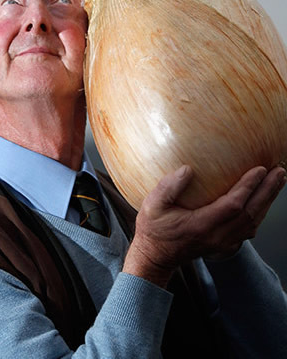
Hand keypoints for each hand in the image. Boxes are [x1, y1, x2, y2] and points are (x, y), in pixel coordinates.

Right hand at [122, 164, 285, 286]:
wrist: (155, 256)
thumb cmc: (153, 229)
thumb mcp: (152, 205)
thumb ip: (168, 187)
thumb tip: (187, 169)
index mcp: (201, 225)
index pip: (233, 205)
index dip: (248, 187)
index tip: (259, 169)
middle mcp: (216, 236)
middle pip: (250, 214)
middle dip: (267, 192)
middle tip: (279, 172)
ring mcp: (222, 243)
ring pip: (253, 223)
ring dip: (267, 202)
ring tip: (277, 181)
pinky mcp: (224, 244)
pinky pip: (248, 229)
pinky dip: (259, 213)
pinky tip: (262, 201)